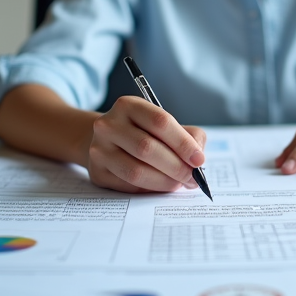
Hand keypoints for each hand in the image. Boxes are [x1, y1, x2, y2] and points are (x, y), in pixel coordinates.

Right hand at [87, 96, 206, 193]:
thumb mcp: (166, 125)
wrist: (108, 141)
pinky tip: (160, 185)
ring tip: (179, 183)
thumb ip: (189, 136)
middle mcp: (108, 125)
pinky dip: (150, 189)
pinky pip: (128, 186)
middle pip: (147, 148)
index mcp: (128, 105)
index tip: (199, 160)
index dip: (182, 143)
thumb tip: (198, 161)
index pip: (160, 122)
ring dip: (164, 182)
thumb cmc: (144, 132)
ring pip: (136, 171)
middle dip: (176, 167)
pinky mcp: (97, 172)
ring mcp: (99, 149)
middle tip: (192, 178)